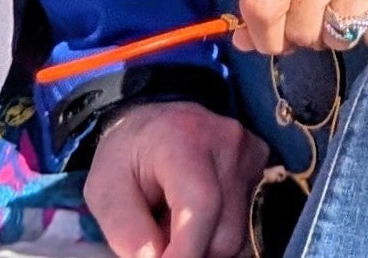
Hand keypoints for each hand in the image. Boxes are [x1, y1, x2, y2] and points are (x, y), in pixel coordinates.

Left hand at [84, 99, 267, 257]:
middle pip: (224, 233)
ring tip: (176, 226)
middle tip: (160, 238)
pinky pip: (246, 227)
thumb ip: (125, 228)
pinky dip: (218, 237)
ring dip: (205, 247)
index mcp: (184, 138)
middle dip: (190, 253)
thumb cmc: (128, 155)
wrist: (155, 123)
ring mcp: (251, 154)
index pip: (200, 205)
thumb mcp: (105, 189)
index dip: (184, 254)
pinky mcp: (262, 168)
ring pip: (239, 238)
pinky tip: (198, 221)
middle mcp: (228, 141)